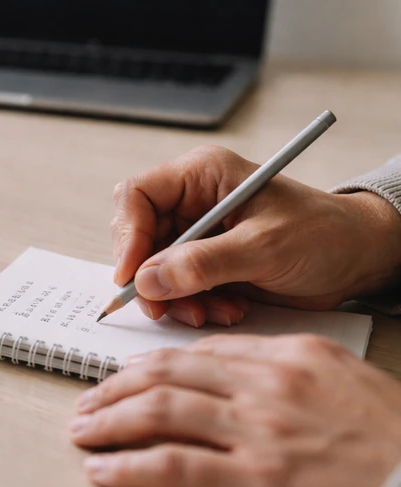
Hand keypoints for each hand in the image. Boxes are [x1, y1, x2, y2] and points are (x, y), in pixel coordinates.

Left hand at [70, 335, 400, 486]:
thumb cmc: (400, 445)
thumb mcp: (349, 386)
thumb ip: (290, 377)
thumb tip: (235, 382)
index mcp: (292, 357)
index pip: (202, 352)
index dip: (154, 365)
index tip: (129, 377)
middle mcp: (269, 386)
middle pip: (168, 373)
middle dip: (116, 386)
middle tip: (88, 399)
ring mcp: (260, 432)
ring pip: (159, 411)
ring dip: (108, 421)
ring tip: (82, 431)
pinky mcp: (258, 483)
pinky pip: (173, 466)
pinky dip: (128, 467)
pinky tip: (104, 471)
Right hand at [111, 146, 400, 326]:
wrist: (358, 259)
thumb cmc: (324, 234)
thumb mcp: (265, 248)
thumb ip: (204, 263)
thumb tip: (149, 279)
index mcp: (201, 175)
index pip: (137, 196)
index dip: (128, 236)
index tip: (132, 276)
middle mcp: (191, 200)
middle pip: (137, 236)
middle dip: (150, 276)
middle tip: (165, 306)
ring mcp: (195, 232)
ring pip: (152, 267)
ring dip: (174, 297)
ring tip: (209, 312)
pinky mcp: (204, 262)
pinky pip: (175, 286)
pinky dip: (191, 304)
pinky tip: (224, 310)